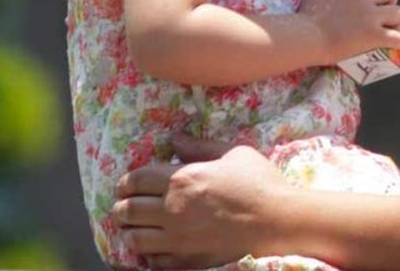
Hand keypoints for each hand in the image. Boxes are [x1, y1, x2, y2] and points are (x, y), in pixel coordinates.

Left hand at [113, 135, 287, 267]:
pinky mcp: (187, 259)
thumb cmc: (258, 181)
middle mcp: (172, 208)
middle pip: (128, 209)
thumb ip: (199, 146)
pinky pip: (153, 259)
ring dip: (129, 231)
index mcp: (182, 178)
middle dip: (121, 206)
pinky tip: (153, 246)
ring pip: (134, 238)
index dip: (125, 182)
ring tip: (134, 227)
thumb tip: (174, 139)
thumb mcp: (232, 152)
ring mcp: (178, 237)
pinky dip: (147, 253)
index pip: (136, 180)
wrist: (277, 219)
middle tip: (125, 205)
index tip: (126, 184)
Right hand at [300, 0, 399, 62]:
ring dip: (396, 21)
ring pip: (399, 12)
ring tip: (388, 30)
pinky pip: (397, 37)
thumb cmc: (304, 21)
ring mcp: (370, 16)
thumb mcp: (312, 2)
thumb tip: (316, 3)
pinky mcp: (374, 35)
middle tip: (382, 13)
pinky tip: (388, 46)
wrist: (306, 38)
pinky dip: (395, 42)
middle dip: (390, 1)